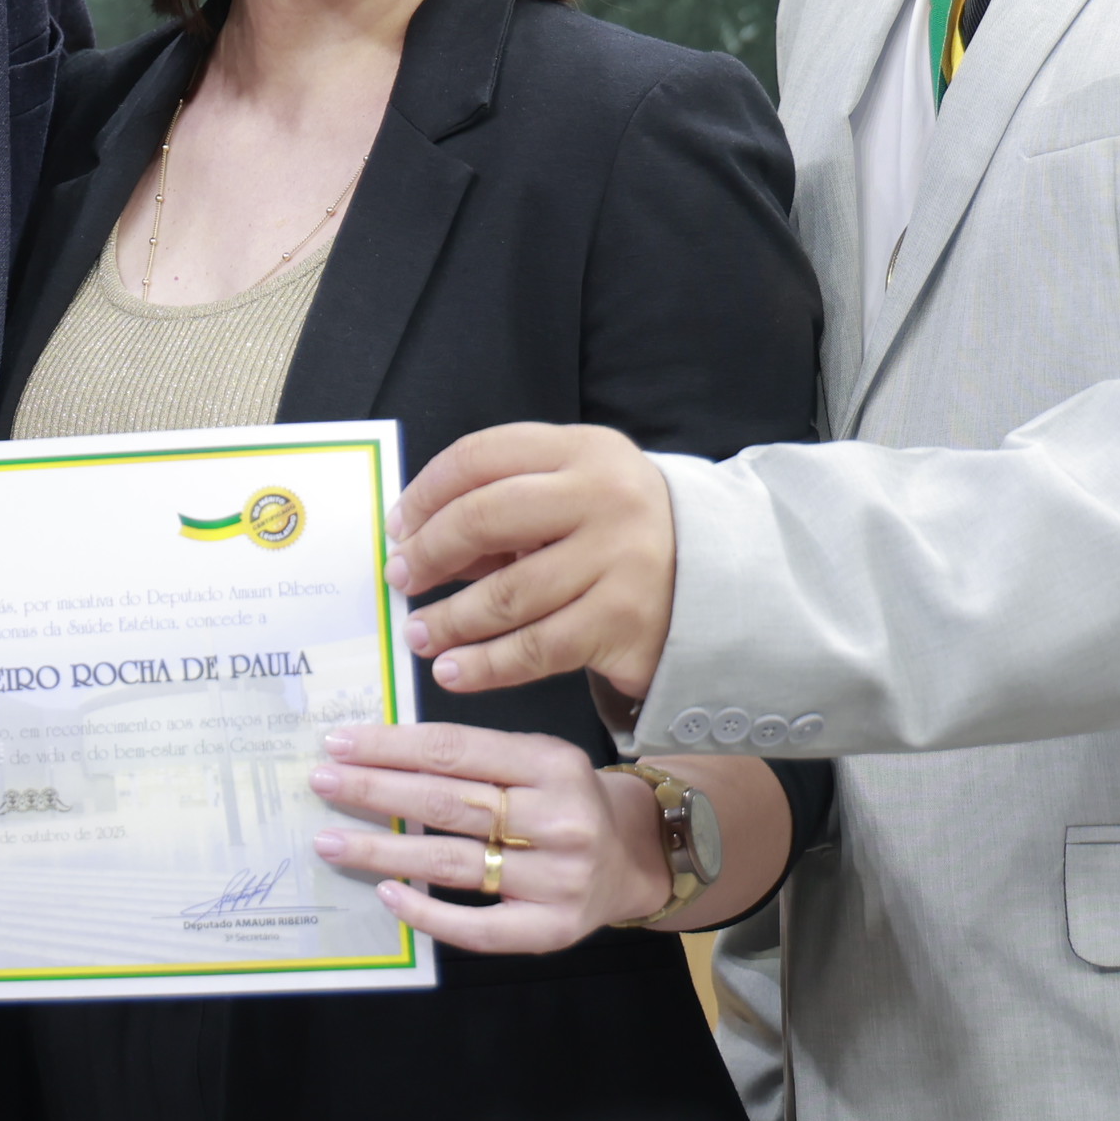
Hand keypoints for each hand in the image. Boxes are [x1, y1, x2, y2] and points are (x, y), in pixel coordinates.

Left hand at [304, 721, 668, 952]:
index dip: (390, 746)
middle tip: (322, 782)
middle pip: (448, 802)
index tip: (339, 742)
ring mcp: (557, 880)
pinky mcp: (551, 930)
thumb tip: (379, 752)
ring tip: (331, 840)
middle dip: (375, 790)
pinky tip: (387, 894)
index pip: (455, 750)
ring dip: (384, 850)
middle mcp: (559, 820)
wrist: (635, 856)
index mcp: (552, 764)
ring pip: (452, 861)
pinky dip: (428, 912)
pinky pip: (478, 928)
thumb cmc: (565, 799)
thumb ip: (474, 755)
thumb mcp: (536, 758)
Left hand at [388, 421, 675, 697]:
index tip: (398, 525)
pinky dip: (485, 665)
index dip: (428, 491)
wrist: (721, 582)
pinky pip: (536, 649)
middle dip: (429, 552)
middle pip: (485, 517)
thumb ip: (506, 507)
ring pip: (507, 593)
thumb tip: (417, 544)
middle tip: (399, 578)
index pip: (483, 455)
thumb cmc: (619, 534)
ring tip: (417, 633)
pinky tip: (453, 671)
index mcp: (584, 450)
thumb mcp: (574, 495)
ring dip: (449, 619)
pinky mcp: (624, 622)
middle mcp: (605, 497)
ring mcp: (619, 560)